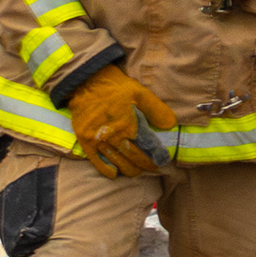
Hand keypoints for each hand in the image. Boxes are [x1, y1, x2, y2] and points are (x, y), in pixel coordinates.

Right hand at [65, 66, 178, 182]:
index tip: (163, 160)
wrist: (84, 83)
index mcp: (129, 125)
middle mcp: (114, 137)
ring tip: (137, 172)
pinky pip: (97, 162)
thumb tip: (171, 124)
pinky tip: (115, 174)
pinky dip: (106, 170)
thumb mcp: (139, 92)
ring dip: (129, 169)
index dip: (157, 155)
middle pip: (134, 157)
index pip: (147, 146)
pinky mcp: (86, 142)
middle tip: (153, 167)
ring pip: (118, 162)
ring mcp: (99, 141)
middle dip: (145, 164)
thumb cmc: (114, 87)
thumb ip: (155, 109)